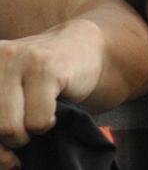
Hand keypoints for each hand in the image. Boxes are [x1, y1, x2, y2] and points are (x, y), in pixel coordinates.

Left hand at [0, 20, 104, 166]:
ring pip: (9, 127)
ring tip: (36, 120)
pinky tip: (53, 108)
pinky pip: (38, 120)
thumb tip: (3, 160)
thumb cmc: (40, 78)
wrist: (82, 46)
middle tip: (21, 141)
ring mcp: (20, 60)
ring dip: (26, 134)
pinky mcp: (46, 68)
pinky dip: (47, 123)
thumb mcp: (7, 93)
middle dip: (6, 142)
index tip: (4, 155)